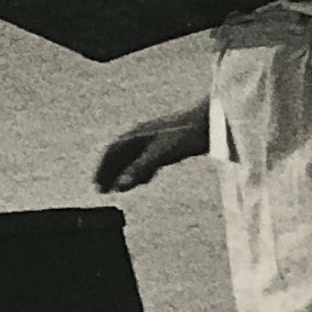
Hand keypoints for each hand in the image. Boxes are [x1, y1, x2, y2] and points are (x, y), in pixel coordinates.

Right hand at [94, 102, 210, 193]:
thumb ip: (140, 170)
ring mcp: (156, 138)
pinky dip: (140, 170)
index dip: (102, 170)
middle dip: (110, 173)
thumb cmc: (187, 135)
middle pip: (120, 155)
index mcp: (137, 135)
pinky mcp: (169, 142)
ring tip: (120, 187)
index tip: (97, 185)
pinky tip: (146, 179)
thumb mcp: (161, 154)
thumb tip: (120, 186)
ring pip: (133, 157)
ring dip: (124, 172)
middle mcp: (142, 135)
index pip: (112, 153)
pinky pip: (147, 157)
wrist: (214, 122)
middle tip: (103, 189)